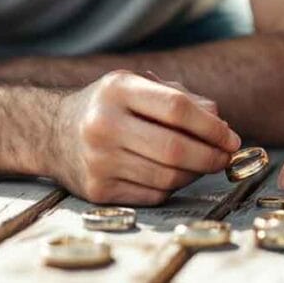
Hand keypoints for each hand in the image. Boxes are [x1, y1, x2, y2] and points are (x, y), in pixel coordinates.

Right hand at [52, 70, 241, 204]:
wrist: (52, 133)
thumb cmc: (110, 107)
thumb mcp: (138, 87)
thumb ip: (182, 99)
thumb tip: (220, 123)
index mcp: (117, 90)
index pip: (176, 108)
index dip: (211, 126)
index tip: (231, 138)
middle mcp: (104, 125)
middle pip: (174, 148)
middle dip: (210, 156)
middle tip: (226, 157)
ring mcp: (98, 161)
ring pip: (167, 177)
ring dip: (195, 173)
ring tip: (203, 164)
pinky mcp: (97, 191)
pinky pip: (152, 195)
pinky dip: (172, 187)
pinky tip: (175, 175)